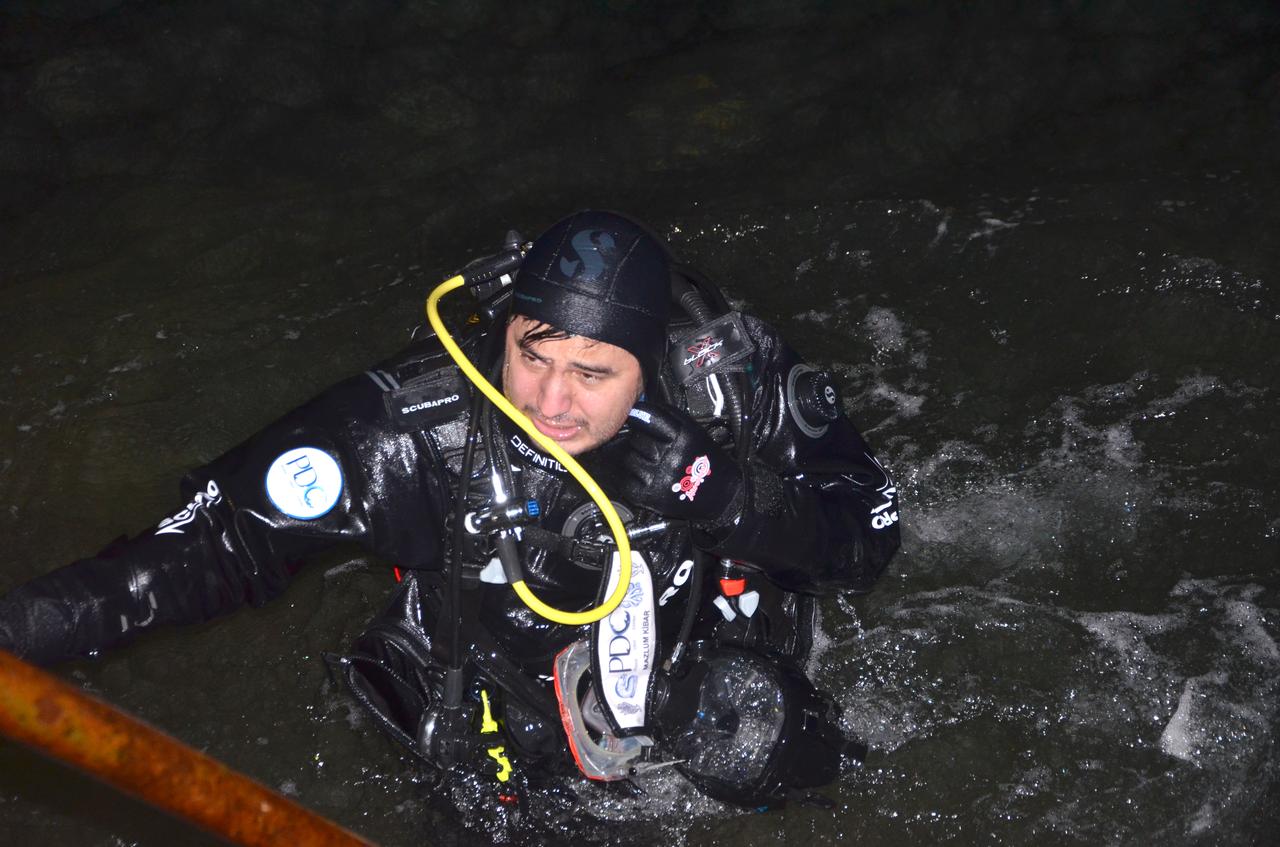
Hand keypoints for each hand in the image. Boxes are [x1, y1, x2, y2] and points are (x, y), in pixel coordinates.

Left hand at [614, 402, 743, 528]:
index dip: (639, 415)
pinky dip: (629, 477)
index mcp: (684, 438)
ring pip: (628, 457)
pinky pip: (626, 481)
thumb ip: (672, 419)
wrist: (722, 496)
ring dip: (633, 456)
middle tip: (647, 443)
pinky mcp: (650, 496)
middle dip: (639, 437)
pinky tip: (639, 475)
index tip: (635, 416)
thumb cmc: (708, 464)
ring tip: (646, 460)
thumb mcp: (697, 433)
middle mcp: (670, 457)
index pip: (650, 418)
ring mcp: (658, 477)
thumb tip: (645, 411)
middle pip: (637, 438)